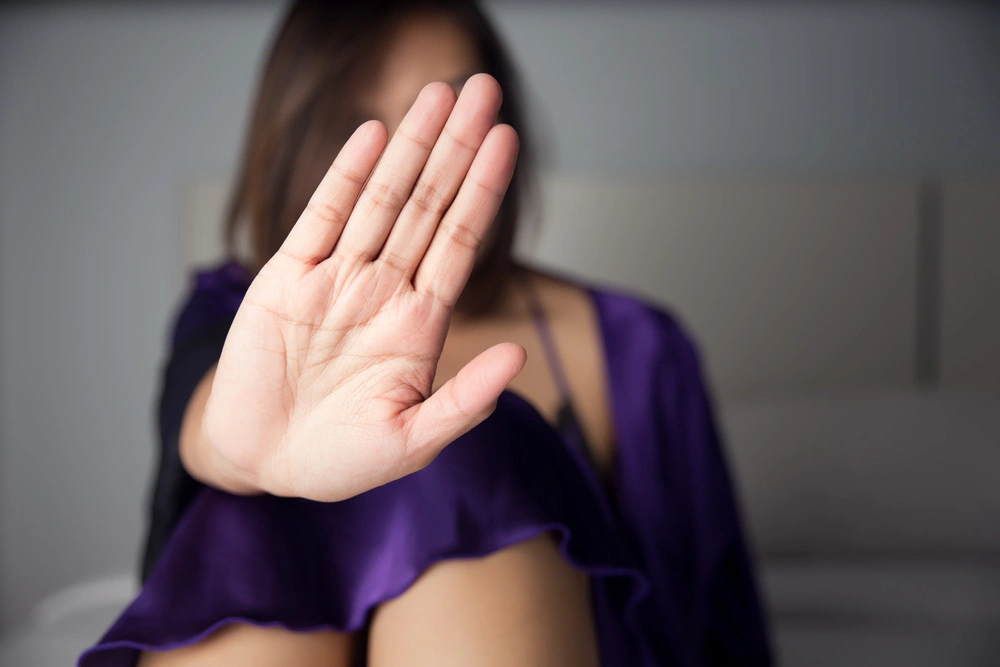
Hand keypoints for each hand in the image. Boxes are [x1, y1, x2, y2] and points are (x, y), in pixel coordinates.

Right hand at [202, 74, 524, 500]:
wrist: (263, 463)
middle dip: (456, 147)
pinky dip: (346, 177)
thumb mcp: (412, 442)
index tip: (507, 138)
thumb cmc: (340, 458)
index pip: (460, 241)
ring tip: (438, 95)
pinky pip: (322, 218)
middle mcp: (384, 289)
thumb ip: (465, 402)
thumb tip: (517, 356)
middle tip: (482, 88)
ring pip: (381, 199)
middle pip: (428, 204)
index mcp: (419, 323)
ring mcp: (337, 280)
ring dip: (410, 147)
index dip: (484, 190)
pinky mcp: (287, 279)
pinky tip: (373, 136)